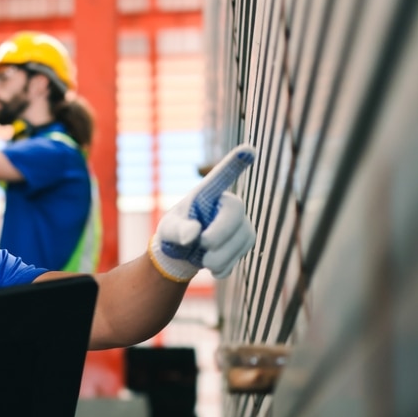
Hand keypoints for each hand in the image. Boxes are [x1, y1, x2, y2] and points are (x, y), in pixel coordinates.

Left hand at [150, 144, 256, 281]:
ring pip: (242, 238)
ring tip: (202, 261)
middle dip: (220, 234)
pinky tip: (212, 267)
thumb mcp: (168, 230)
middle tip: (202, 245)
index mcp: (208, 194)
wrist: (184, 253)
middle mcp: (228, 204)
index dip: (235, 163)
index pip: (222, 176)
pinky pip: (241, 254)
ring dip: (221, 255)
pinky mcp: (245, 240)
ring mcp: (240, 222)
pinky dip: (224, 265)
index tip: (248, 149)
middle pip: (236, 213)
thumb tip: (193, 234)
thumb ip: (177, 230)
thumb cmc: (175, 233)